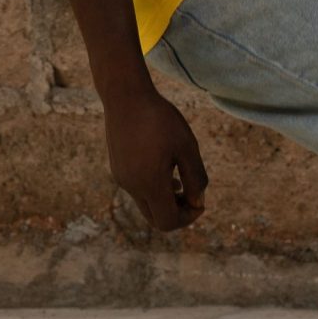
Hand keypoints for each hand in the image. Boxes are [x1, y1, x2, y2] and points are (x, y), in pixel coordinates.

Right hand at [102, 86, 209, 229]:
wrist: (125, 96)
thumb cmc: (159, 118)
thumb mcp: (187, 146)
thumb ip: (196, 178)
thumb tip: (198, 201)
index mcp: (149, 183)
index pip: (168, 222)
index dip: (188, 218)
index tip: (200, 200)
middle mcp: (131, 186)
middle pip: (155, 219)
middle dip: (177, 212)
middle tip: (192, 195)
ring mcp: (121, 178)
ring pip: (146, 204)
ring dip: (165, 199)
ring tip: (180, 180)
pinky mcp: (117, 168)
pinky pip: (137, 190)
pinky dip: (153, 188)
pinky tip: (164, 168)